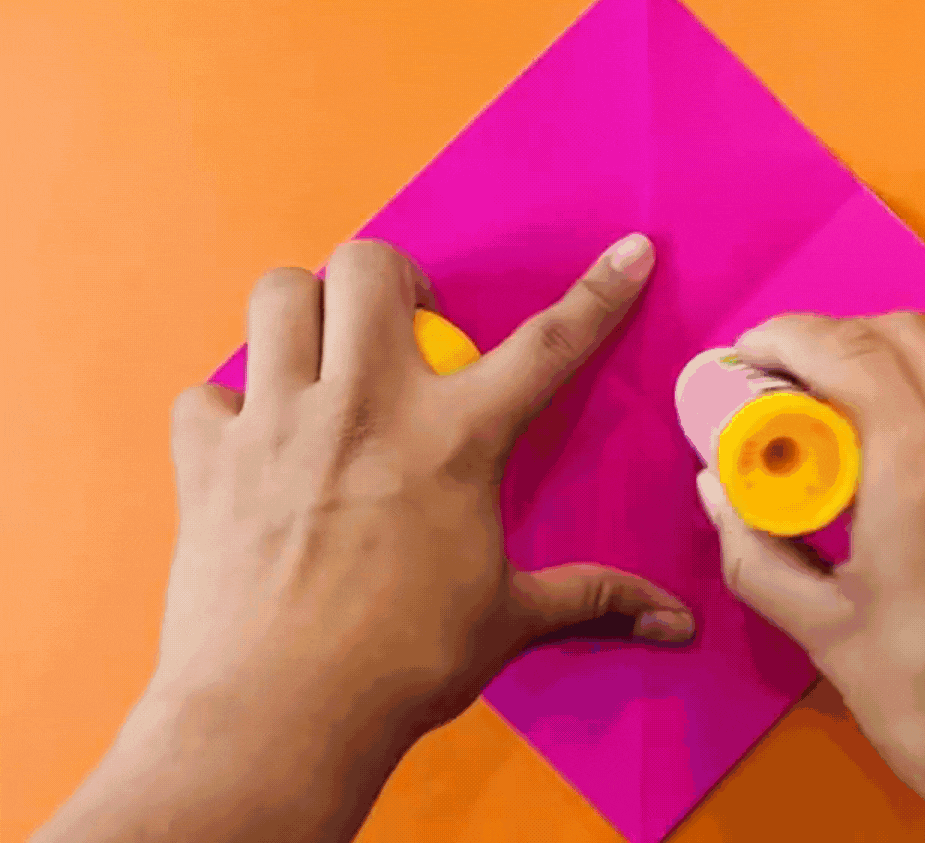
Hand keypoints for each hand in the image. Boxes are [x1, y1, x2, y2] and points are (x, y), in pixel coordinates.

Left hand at [37, 234, 689, 842]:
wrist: (277, 717)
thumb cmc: (400, 667)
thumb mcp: (509, 621)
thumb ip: (591, 598)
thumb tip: (674, 621)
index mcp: (457, 440)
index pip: (548, 345)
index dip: (598, 294)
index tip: (628, 252)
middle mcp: (367, 407)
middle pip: (370, 267)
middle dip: (391, 281)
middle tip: (404, 332)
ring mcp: (279, 425)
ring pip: (277, 297)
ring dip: (304, 315)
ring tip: (325, 362)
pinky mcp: (210, 461)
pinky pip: (206, 394)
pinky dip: (227, 409)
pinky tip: (254, 447)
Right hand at [698, 313, 924, 842]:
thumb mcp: (827, 637)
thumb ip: (757, 549)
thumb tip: (718, 484)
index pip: (852, 353)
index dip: (788, 336)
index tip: (746, 356)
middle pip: (906, 334)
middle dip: (833, 338)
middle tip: (781, 382)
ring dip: (884, 363)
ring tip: (831, 417)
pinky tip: (893, 452)